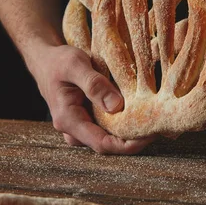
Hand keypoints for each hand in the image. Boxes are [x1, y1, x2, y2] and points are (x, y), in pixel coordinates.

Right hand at [33, 44, 154, 153]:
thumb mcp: (75, 65)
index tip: (150, 135)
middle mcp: (74, 129)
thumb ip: (94, 84)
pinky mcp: (88, 119)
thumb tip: (117, 107)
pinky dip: (124, 121)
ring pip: (110, 136)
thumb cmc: (58, 60)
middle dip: (134, 139)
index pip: (102, 144)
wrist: (46, 59)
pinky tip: (140, 112)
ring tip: (153, 119)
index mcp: (68, 120)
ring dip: (130, 130)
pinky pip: (108, 125)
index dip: (128, 144)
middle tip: (159, 126)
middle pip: (108, 144)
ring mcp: (81, 126)